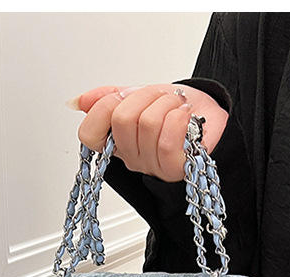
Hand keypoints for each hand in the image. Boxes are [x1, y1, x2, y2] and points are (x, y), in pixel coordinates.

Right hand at [72, 83, 227, 181]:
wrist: (211, 115)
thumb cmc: (177, 108)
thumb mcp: (138, 95)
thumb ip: (108, 98)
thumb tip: (78, 103)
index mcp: (118, 142)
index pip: (90, 135)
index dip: (103, 109)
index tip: (122, 97)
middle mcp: (132, 157)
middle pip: (121, 120)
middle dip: (143, 96)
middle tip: (159, 97)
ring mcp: (152, 166)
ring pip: (147, 125)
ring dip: (166, 104)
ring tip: (176, 106)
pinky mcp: (176, 169)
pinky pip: (167, 140)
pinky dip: (179, 118)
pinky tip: (185, 117)